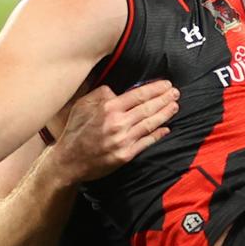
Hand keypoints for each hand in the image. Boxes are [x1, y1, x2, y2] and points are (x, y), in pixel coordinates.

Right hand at [51, 81, 178, 181]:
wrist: (68, 161)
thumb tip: (116, 90)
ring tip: (175, 106)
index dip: (156, 89)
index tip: (167, 84)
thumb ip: (100, 94)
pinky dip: (158, 134)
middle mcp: (118, 123)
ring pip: (150, 124)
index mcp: (108, 108)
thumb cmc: (75, 130)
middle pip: (148, 108)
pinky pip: (146, 142)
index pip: (138, 95)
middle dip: (165, 99)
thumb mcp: (82, 105)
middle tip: (176, 93)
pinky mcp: (126, 155)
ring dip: (165, 114)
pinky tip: (166, 128)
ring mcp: (123, 140)